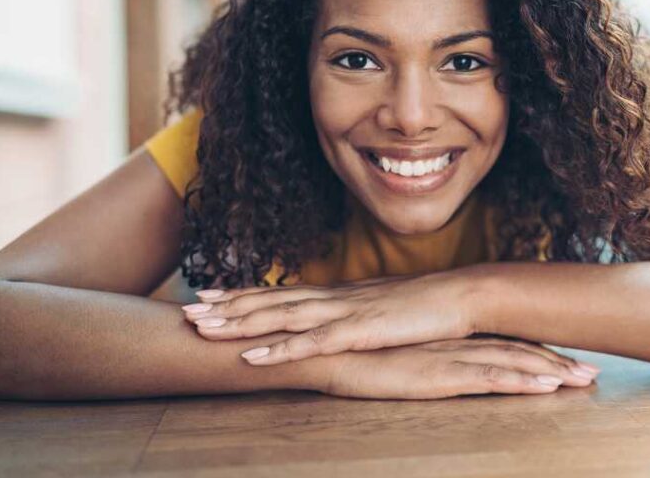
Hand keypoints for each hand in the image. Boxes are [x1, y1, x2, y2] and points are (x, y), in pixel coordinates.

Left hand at [182, 270, 480, 364]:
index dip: (243, 294)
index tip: (209, 293)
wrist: (462, 296)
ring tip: (202, 327)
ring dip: (239, 323)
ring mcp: (344, 312)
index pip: (282, 292)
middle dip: (226, 306)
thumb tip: (339, 322)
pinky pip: (311, 344)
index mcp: (340, 294)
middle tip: (187, 308)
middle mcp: (335, 297)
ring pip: (281, 317)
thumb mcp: (384, 310)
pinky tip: (251, 358)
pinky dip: (278, 350)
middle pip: (271, 301)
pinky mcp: (359, 331)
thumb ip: (358, 315)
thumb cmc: (429, 306)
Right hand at [312, 336, 600, 399]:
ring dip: (550, 371)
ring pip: (512, 363)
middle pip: (518, 351)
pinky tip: (544, 385)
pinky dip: (519, 380)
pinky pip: (487, 378)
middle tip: (594, 372)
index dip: (539, 353)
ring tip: (583, 379)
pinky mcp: (438, 375)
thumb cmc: (360, 357)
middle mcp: (457, 345)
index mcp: (450, 342)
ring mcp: (450, 358)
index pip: (504, 345)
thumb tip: (443, 369)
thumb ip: (427, 362)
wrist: (329, 352)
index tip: (570, 361)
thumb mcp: (402, 360)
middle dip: (558, 363)